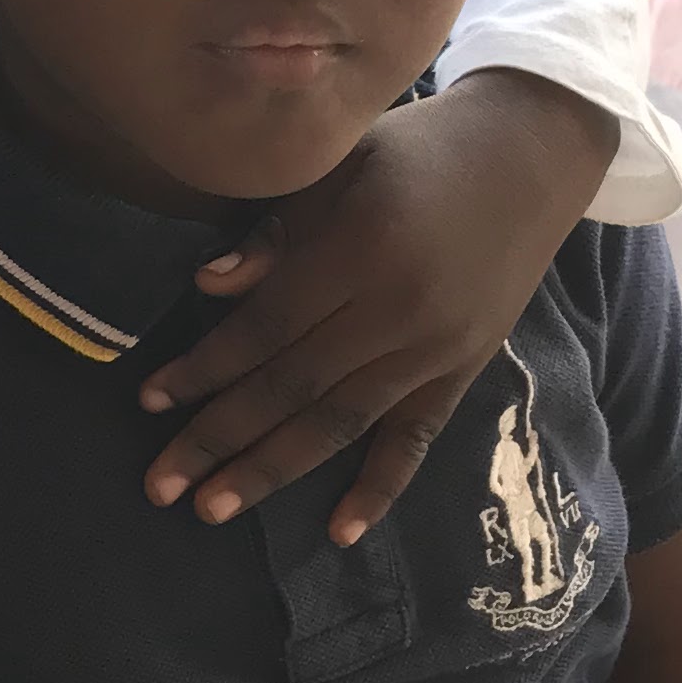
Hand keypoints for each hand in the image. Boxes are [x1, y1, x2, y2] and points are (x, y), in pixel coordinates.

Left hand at [137, 70, 618, 535]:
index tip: (148, 399)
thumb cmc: (419, 149)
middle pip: (293, 387)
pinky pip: (416, 440)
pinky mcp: (464, 371)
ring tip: (213, 509)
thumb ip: (277, 231)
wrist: (533, 156)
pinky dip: (379, 489)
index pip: (266, 327)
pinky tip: (339, 533)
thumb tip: (206, 286)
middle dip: (219, 437)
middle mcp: (400, 311)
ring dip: (272, 470)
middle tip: (160, 484)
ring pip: (340, 423)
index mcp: (363, 249)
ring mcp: (437, 349)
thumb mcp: (341, 163)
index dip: (205, 367)